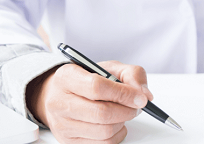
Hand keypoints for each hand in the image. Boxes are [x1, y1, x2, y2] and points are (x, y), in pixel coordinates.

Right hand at [27, 61, 153, 143]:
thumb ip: (132, 74)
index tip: (140, 98)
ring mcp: (62, 124)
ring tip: (124, 113)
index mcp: (66, 77)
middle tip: (136, 106)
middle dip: (127, 111)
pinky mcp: (68, 141)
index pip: (96, 87)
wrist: (62, 95)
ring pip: (104, 131)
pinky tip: (116, 123)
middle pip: (101, 113)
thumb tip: (145, 95)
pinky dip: (117, 134)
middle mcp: (59, 102)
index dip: (123, 93)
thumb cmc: (88, 79)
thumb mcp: (110, 67)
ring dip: (123, 123)